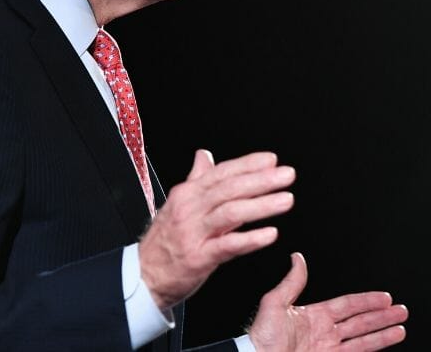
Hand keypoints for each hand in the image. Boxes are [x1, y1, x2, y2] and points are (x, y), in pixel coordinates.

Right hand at [139, 149, 295, 309]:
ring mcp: (193, 233)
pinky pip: (227, 245)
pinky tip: (270, 234)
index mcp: (187, 193)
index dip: (248, 164)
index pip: (222, 173)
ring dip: (261, 206)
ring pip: (231, 213)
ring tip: (286, 200)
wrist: (143, 275)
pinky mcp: (198, 258)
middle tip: (287, 175)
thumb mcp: (178, 204)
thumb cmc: (164, 240)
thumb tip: (205, 155)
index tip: (272, 160)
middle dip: (261, 180)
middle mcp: (190, 209)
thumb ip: (196, 179)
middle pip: (230, 189)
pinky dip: (250, 239)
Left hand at [248, 252, 408, 350]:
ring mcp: (327, 349)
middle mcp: (324, 333)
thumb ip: (292, 282)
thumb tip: (298, 259)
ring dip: (382, 334)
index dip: (367, 301)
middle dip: (382, 316)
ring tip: (400, 328)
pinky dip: (372, 349)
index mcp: (314, 316)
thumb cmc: (261, 338)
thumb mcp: (275, 304)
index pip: (348, 305)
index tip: (385, 297)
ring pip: (362, 340)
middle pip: (360, 322)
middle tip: (401, 311)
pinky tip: (384, 344)